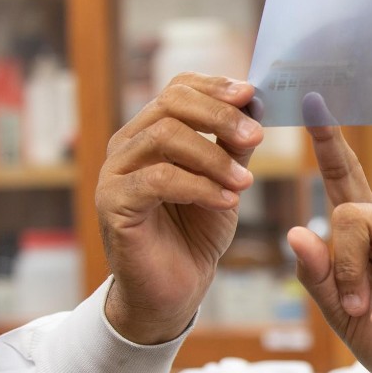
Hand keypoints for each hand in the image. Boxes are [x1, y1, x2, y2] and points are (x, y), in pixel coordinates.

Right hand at [95, 72, 261, 343]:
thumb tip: (256, 102)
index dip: (215, 86)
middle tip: (257, 136)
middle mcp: (129, 145)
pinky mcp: (114, 203)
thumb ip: (235, 143)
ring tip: (247, 182)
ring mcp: (116, 172)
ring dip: (214, 157)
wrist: (176, 286)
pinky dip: (199, 187)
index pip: (179, 89)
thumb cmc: (198, 228)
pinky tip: (228, 201)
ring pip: (164, 138)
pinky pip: (157, 180)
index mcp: (153, 131)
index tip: (252, 94)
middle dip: (220, 116)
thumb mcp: (226, 178)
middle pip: (170, 105)